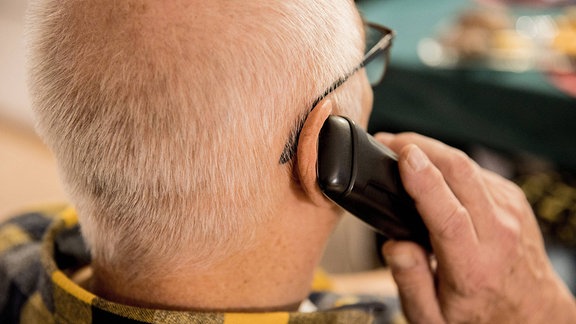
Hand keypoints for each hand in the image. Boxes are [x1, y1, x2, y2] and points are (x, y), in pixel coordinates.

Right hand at [375, 132, 575, 323]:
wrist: (531, 315)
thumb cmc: (480, 315)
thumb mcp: (433, 317)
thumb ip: (409, 282)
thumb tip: (394, 245)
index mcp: (472, 266)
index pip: (449, 215)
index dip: (424, 181)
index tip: (404, 156)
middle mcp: (497, 233)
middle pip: (460, 172)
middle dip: (421, 146)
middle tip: (389, 142)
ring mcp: (509, 212)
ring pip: (468, 164)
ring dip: (433, 151)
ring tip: (405, 153)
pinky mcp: (512, 199)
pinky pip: (476, 171)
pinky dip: (449, 164)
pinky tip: (433, 171)